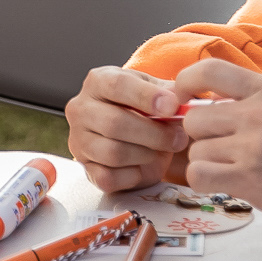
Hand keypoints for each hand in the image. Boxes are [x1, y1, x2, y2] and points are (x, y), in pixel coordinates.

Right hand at [65, 65, 188, 193]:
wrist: (135, 136)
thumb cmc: (145, 110)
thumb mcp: (158, 92)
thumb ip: (171, 93)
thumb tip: (182, 102)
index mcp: (98, 82)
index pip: (117, 85)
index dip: (147, 97)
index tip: (172, 107)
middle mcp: (81, 109)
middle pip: (114, 123)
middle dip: (154, 134)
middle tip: (178, 138)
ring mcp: (79, 140)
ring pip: (112, 153)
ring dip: (146, 154)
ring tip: (159, 150)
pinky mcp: (85, 168)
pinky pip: (109, 178)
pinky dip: (132, 176)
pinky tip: (141, 166)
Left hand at [174, 58, 261, 228]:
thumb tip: (216, 100)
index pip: (210, 70)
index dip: (185, 82)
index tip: (181, 97)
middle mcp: (260, 114)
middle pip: (195, 118)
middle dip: (204, 137)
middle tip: (226, 150)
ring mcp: (253, 146)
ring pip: (197, 150)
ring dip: (210, 163)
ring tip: (239, 170)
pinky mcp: (249, 178)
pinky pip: (199, 174)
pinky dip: (207, 182)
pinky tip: (229, 185)